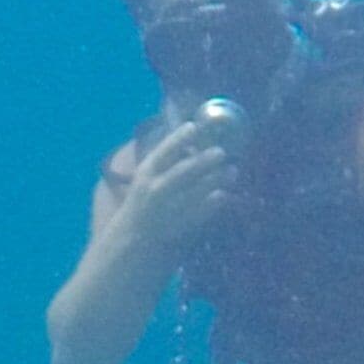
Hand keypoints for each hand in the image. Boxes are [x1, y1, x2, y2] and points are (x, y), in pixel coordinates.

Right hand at [111, 114, 236, 256]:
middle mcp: (155, 189)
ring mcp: (166, 208)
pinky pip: (198, 213)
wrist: (131, 237)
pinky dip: (212, 204)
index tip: (194, 127)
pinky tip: (224, 195)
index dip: (178, 138)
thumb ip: (167, 160)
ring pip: (193, 192)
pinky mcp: (177, 225)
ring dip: (214, 181)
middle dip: (202, 161)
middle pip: (181, 172)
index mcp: (146, 172)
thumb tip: (194, 142)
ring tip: (232, 171)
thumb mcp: (146, 176)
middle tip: (221, 151)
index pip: (162, 152)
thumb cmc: (143, 198)